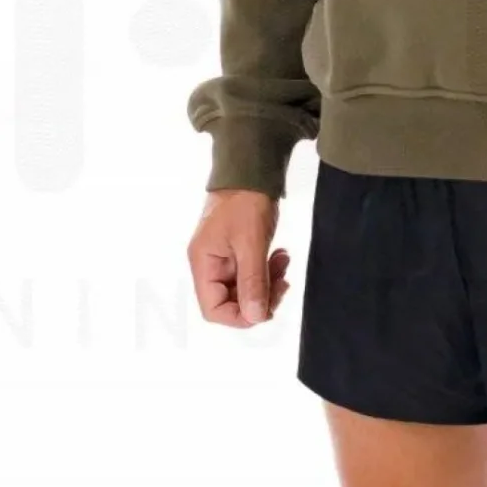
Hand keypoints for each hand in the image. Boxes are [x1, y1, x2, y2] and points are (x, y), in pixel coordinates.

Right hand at [187, 188, 290, 326]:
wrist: (250, 169)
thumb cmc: (244, 201)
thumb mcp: (251, 243)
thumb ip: (252, 282)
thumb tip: (255, 317)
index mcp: (203, 264)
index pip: (214, 310)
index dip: (240, 316)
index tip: (266, 307)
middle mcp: (209, 265)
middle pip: (232, 302)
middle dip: (260, 297)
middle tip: (283, 282)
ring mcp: (224, 259)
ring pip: (246, 289)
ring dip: (267, 283)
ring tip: (282, 262)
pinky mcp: (238, 253)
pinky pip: (252, 274)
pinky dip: (268, 271)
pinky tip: (280, 256)